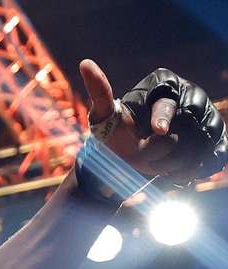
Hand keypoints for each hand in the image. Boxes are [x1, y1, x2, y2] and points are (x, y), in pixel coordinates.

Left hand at [79, 59, 227, 181]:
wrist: (128, 158)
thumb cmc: (115, 133)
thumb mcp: (103, 114)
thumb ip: (99, 90)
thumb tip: (85, 63)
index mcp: (165, 85)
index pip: (171, 100)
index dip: (164, 116)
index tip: (158, 131)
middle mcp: (189, 97)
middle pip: (191, 123)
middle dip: (166, 148)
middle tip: (146, 155)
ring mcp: (202, 118)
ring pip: (203, 141)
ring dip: (176, 161)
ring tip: (157, 164)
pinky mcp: (210, 138)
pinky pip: (215, 152)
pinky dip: (199, 166)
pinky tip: (179, 175)